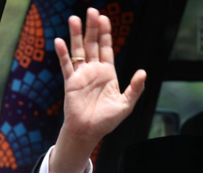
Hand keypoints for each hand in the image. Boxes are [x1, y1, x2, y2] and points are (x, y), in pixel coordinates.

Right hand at [52, 9, 145, 172]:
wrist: (88, 131)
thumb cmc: (107, 121)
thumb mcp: (126, 105)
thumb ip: (135, 88)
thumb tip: (143, 72)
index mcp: (108, 74)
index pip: (107, 49)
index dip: (106, 34)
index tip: (105, 19)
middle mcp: (94, 71)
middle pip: (93, 44)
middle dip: (92, 28)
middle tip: (92, 11)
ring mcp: (81, 75)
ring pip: (78, 51)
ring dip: (76, 35)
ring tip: (74, 18)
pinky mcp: (70, 82)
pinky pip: (66, 65)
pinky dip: (62, 54)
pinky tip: (60, 41)